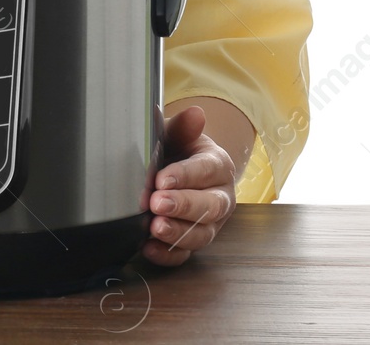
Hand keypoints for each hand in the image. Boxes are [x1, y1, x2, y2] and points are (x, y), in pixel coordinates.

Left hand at [140, 103, 236, 266]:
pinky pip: (185, 255)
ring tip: (154, 227)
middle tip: (157, 203)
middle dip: (183, 206)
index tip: (161, 179)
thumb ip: (183, 126)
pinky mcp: (194, 242)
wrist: (176, 167)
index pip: (207, 171)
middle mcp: (220, 197)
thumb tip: (195, 114)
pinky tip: (148, 248)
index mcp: (218, 165)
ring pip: (202, 234)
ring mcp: (210, 224)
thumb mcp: (177, 133)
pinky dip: (167, 254)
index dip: (185, 176)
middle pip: (211, 206)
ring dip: (177, 233)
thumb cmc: (176, 149)